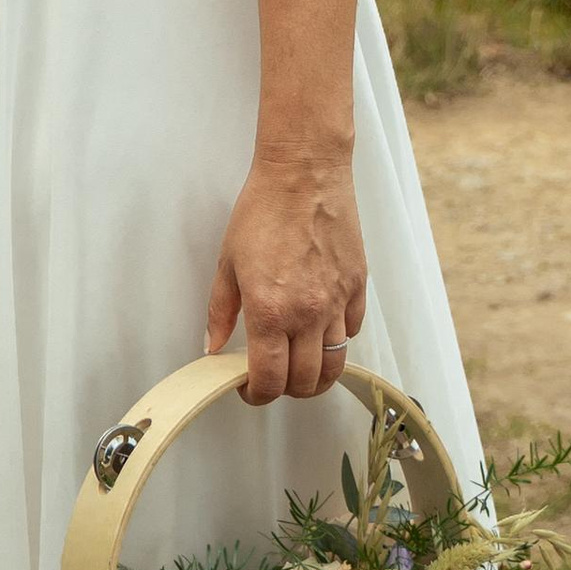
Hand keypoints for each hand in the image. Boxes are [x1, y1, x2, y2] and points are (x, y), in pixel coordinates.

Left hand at [204, 154, 366, 404]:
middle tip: (272, 378)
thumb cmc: (263, 211)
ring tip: (299, 367)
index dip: (256, 394)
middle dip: (285, 390)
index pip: (269, 380)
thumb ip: (220, 311)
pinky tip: (320, 329)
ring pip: (335, 365)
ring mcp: (337, 303)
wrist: (304, 175)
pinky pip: (351, 331)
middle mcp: (308, 315)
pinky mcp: (358, 287)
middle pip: (305, 382)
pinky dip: (337, 340)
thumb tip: (213, 346)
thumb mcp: (227, 263)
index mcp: (271, 312)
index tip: (248, 388)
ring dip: (315, 376)